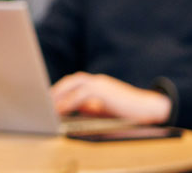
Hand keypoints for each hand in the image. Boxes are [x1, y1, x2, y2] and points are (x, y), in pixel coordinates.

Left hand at [50, 72, 171, 124]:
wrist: (149, 108)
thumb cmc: (127, 110)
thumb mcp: (104, 108)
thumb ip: (88, 106)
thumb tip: (70, 109)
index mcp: (96, 84)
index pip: (73, 83)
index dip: (59, 90)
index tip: (47, 99)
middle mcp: (97, 81)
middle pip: (70, 81)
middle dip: (55, 90)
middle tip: (43, 101)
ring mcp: (101, 84)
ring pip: (73, 84)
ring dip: (59, 94)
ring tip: (48, 105)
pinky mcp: (104, 91)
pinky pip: (81, 94)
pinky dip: (69, 102)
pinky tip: (61, 109)